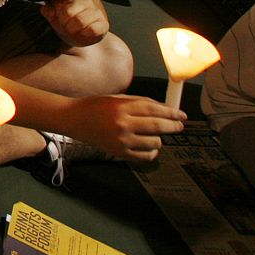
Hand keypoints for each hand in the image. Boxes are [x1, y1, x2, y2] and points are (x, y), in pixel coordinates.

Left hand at [40, 0, 108, 46]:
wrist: (84, 38)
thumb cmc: (69, 26)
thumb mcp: (55, 19)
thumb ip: (49, 12)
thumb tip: (46, 8)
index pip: (61, 3)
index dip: (58, 15)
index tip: (60, 20)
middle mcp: (86, 1)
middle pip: (69, 12)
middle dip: (65, 24)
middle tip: (68, 27)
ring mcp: (97, 11)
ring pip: (80, 20)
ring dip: (75, 30)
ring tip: (76, 31)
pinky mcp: (104, 24)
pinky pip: (93, 29)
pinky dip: (86, 34)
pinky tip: (85, 33)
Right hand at [69, 95, 186, 160]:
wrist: (73, 119)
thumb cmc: (94, 106)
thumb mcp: (117, 98)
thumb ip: (140, 103)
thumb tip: (165, 109)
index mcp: (122, 107)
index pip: (154, 109)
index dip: (171, 112)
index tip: (181, 115)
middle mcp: (122, 124)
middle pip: (157, 126)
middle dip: (173, 126)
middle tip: (179, 126)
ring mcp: (121, 140)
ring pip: (154, 142)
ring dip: (159, 138)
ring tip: (154, 134)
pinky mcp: (119, 153)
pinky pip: (145, 156)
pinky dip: (152, 151)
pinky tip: (149, 145)